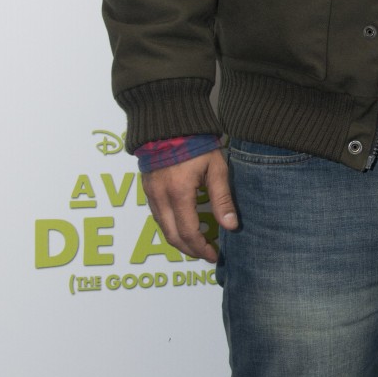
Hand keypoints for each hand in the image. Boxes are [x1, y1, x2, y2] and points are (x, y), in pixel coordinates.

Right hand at [145, 149, 237, 264]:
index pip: (188, 233)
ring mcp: (151, 193)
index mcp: (179, 194)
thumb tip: (230, 226)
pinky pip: (157, 216)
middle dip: (189, 250)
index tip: (213, 254)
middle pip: (172, 236)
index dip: (201, 248)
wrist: (169, 122)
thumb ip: (222, 199)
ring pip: (162, 228)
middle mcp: (161, 197)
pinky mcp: (147, 189)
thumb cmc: (196, 144)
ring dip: (178, 240)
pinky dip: (169, 227)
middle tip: (205, 254)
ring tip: (196, 244)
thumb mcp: (216, 169)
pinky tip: (182, 227)